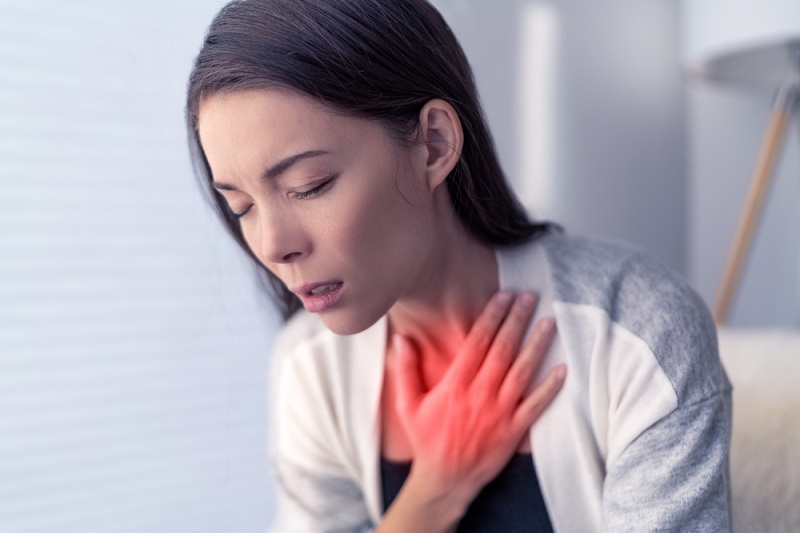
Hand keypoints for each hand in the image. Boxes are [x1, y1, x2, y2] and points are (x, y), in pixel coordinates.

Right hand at [390, 291, 564, 512]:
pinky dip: (550, 388)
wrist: (445, 480)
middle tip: (530, 297)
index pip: (477, 342)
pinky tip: (563, 369)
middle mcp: (480, 394)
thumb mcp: (408, 405)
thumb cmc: (426, 440)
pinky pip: (536, 405)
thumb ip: (405, 370)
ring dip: (537, 345)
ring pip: (522, 372)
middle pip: (503, 350)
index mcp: (455, 384)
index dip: (492, 317)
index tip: (503, 296)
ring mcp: (499, 412)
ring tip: (548, 322)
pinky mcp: (514, 430)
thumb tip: (400, 339)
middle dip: (517, 320)